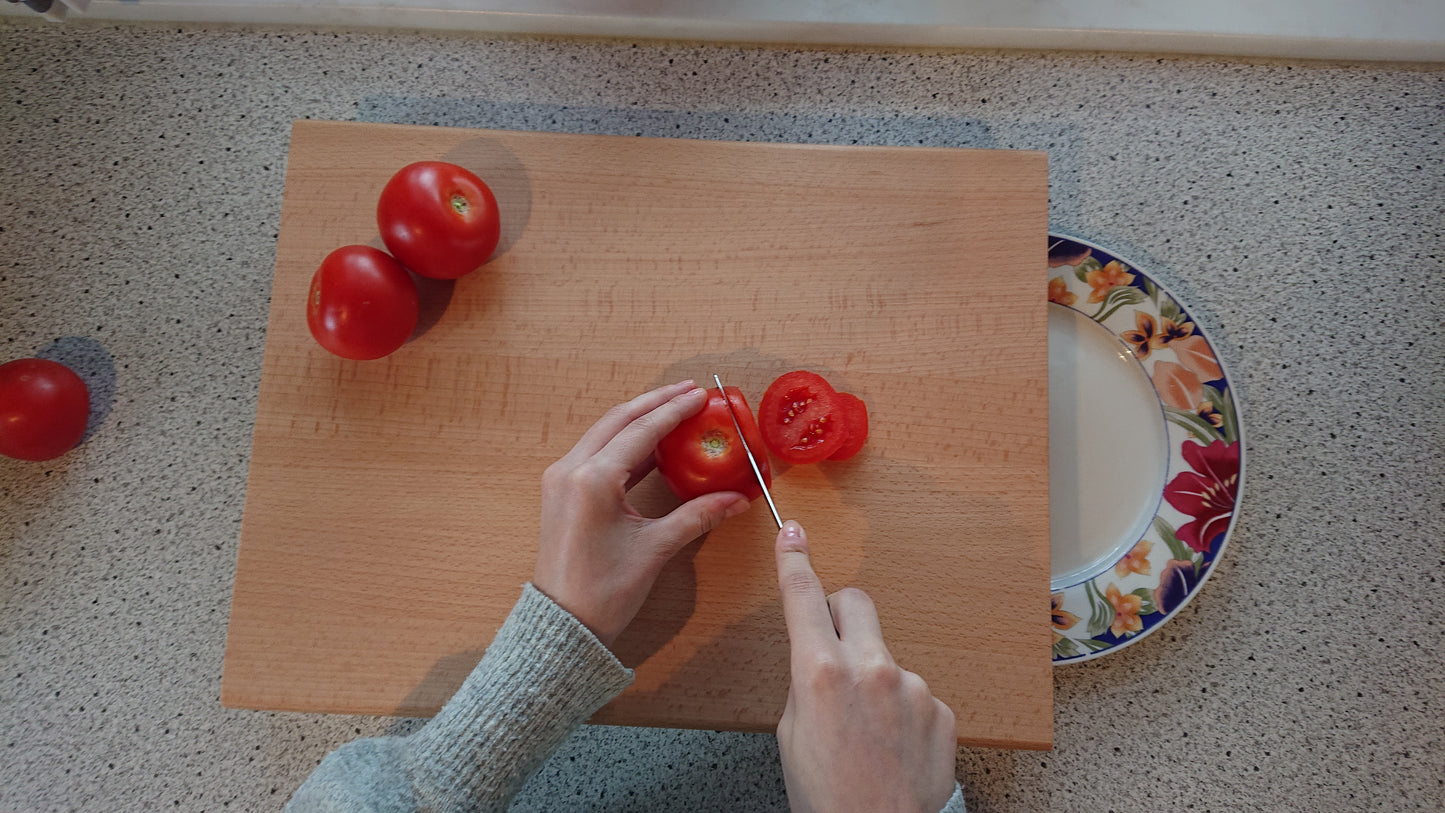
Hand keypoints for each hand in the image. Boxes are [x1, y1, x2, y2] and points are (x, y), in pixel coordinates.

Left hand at [532, 380, 750, 645]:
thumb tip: (736, 499)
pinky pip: (595, 451)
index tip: (701, 396)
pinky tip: (650, 442)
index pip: (641, 431)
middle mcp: (571, 470)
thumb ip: (697, 516)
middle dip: (655, 403)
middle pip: (618, 420)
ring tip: (672, 407)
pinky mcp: (560, 490)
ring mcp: (561, 478)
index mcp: (592, 480)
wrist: (561, 625)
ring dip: (638, 418)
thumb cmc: (602, 592)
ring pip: (604, 432)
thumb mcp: (655, 549)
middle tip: (689, 391)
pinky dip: (623, 441)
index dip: (674, 410)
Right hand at [774, 520, 957, 812]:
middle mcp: (871, 669)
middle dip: (840, 615)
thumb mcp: (792, 733)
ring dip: (874, 680)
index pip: (803, 598)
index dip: (794, 561)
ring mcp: (913, 687)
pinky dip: (903, 713)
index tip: (792, 534)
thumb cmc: (825, 796)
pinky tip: (894, 747)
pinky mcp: (942, 710)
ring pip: (886, 657)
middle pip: (855, 602)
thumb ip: (807, 682)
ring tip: (867, 734)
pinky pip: (916, 693)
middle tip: (831, 648)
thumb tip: (819, 658)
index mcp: (820, 673)